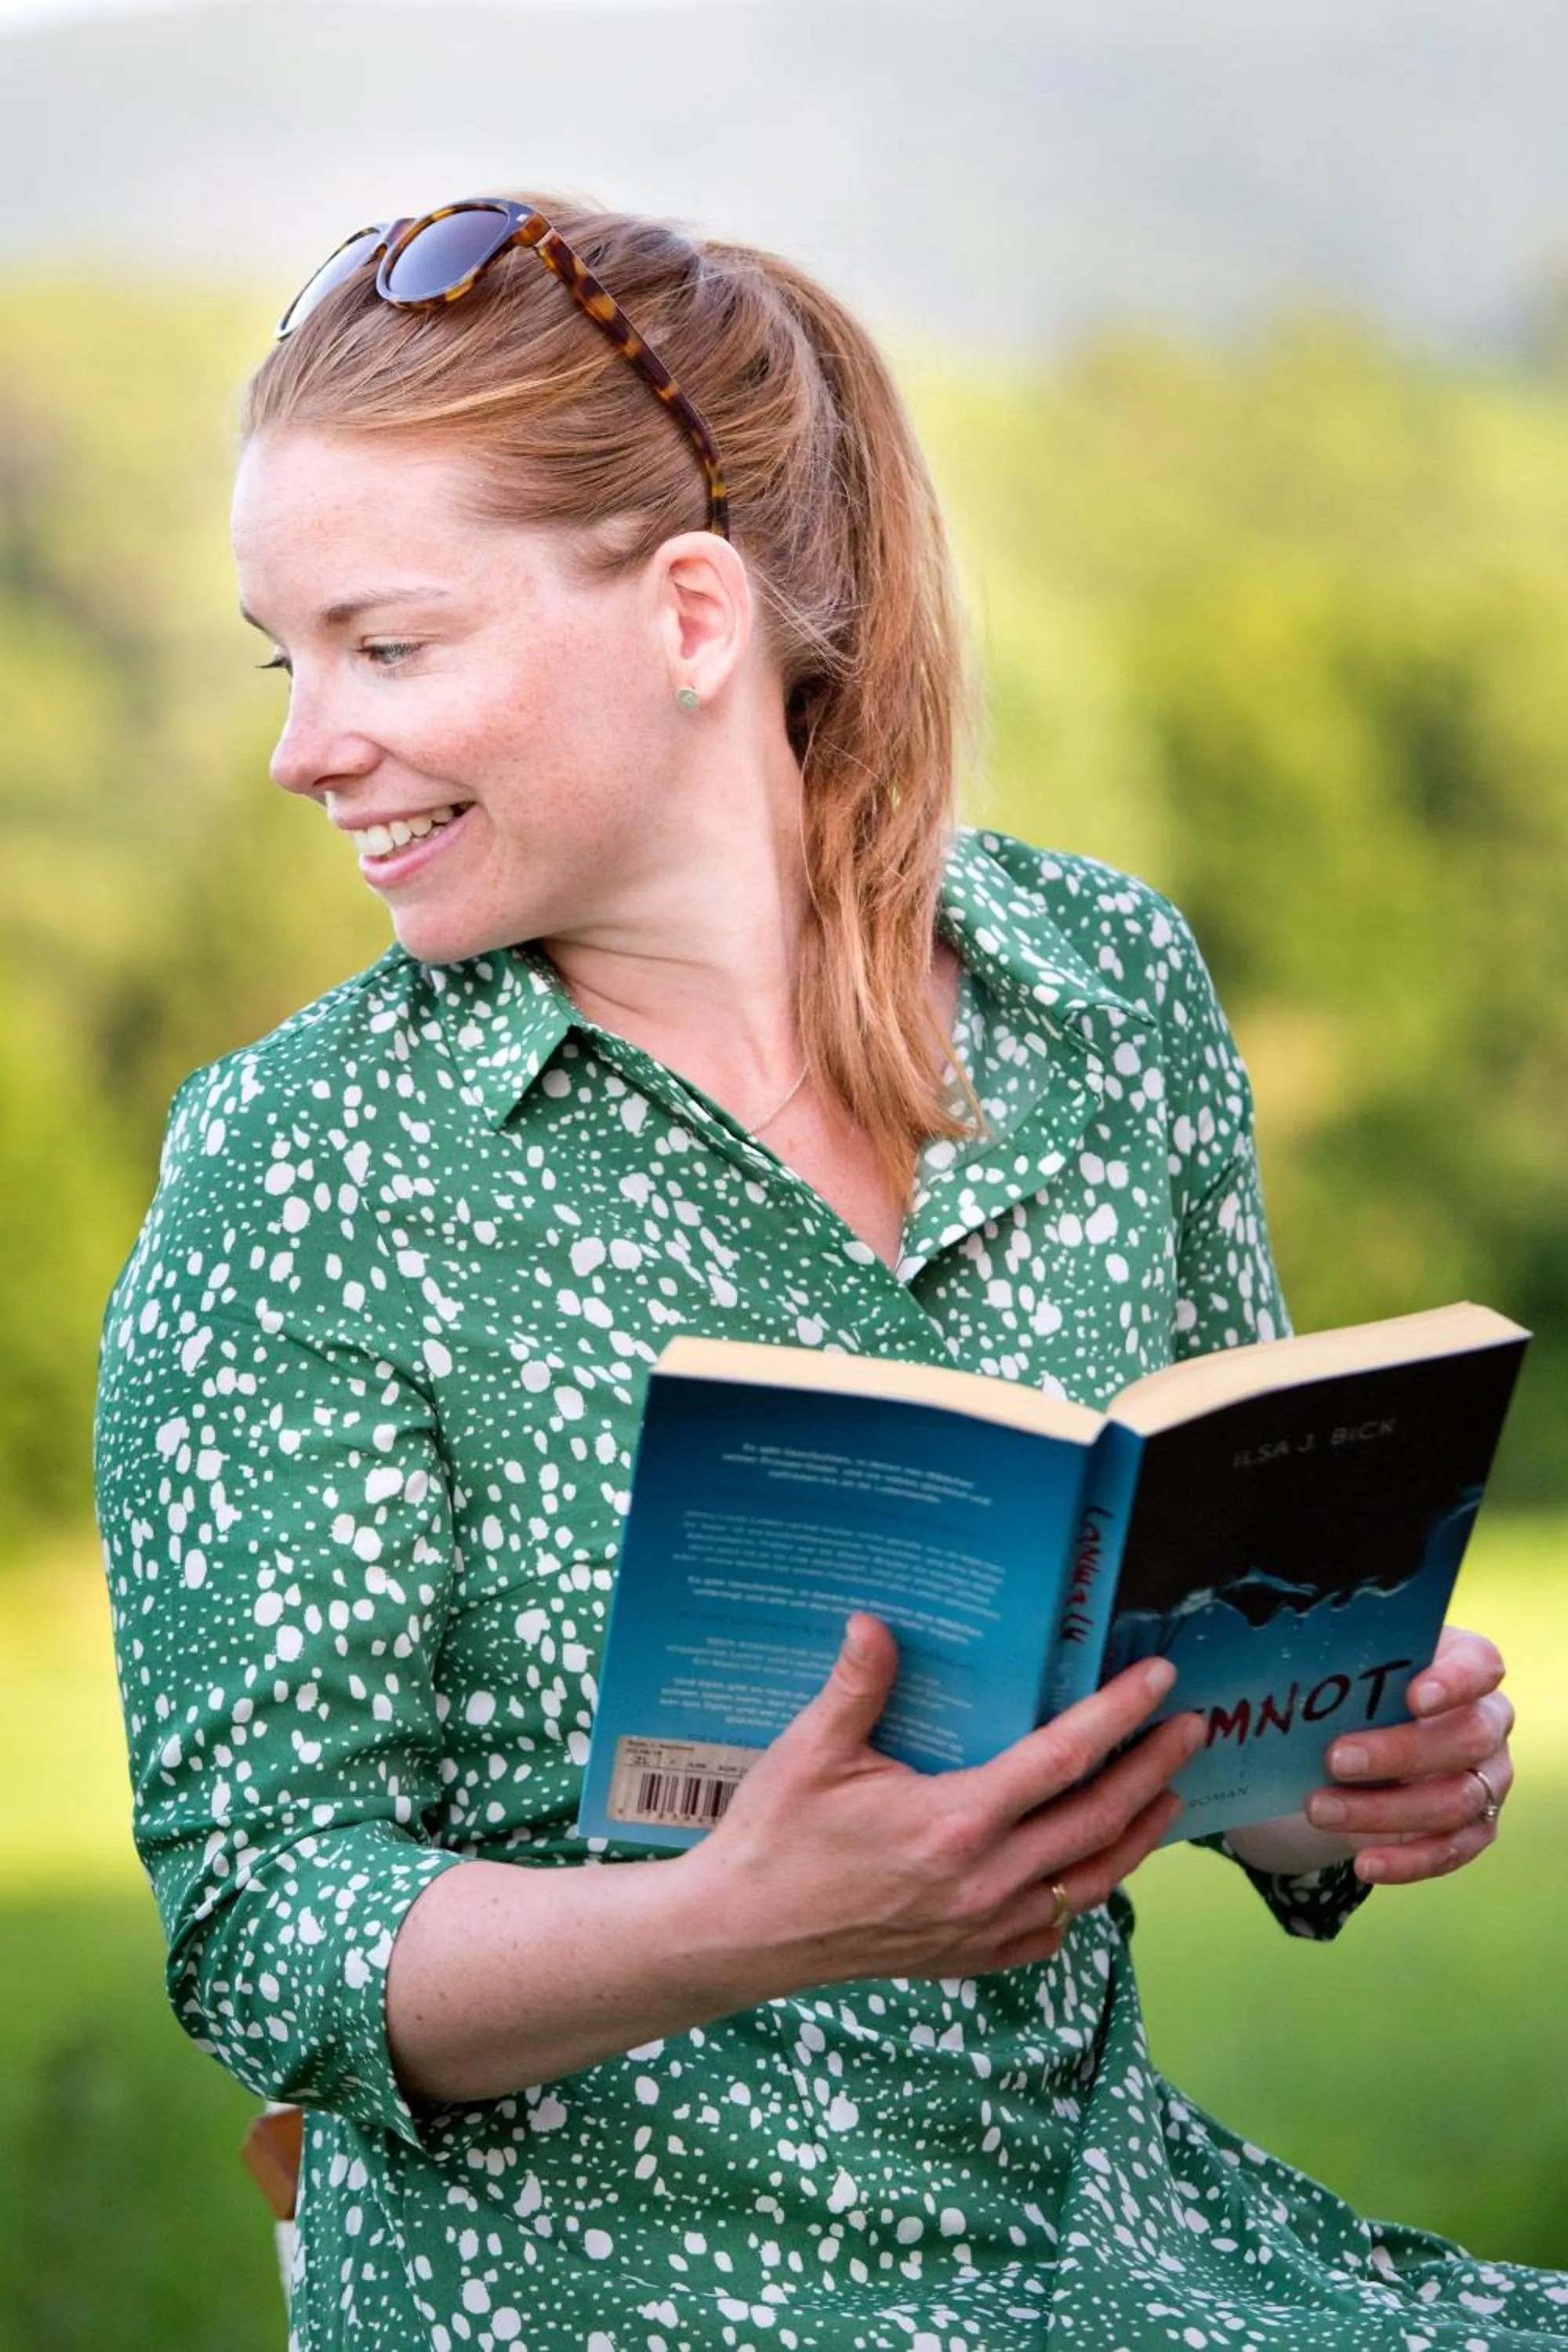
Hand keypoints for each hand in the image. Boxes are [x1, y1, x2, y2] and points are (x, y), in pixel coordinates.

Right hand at [679, 1613, 1207, 1988]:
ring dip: (1138, 1834)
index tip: (1159, 1681)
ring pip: (1092, 1881)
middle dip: (1153, 1768)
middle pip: (1099, 1820)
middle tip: (1191, 1727)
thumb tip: (876, 1620)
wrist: (744, 1934)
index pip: (1063, 1758)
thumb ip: (857, 1685)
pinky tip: (1094, 1871)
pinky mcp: (973, 1957)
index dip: (1118, 1715)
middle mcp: (987, 1879)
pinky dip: (1087, 1895)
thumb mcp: (811, 1751)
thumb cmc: (777, 1838)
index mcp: (957, 1821)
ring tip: (1167, 1795)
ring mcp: (985, 1926)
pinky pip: (1054, 1928)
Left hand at [1299, 1623, 1513, 1885]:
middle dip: (1399, 1753)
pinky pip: (1450, 1850)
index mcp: (1470, 1668)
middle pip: (1467, 1739)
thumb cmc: (1368, 1691)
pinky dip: (1406, 1861)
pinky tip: (1365, 1864)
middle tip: (1334, 1758)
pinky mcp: (1477, 1828)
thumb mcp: (1360, 1670)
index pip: (1480, 1665)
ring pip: (1455, 1801)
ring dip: (1383, 1811)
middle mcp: (1489, 1723)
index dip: (1454, 1681)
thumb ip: (1345, 1668)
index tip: (1414, 1697)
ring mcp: (1488, 1779)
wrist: (1376, 1739)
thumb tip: (1291, 1677)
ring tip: (1320, 1810)